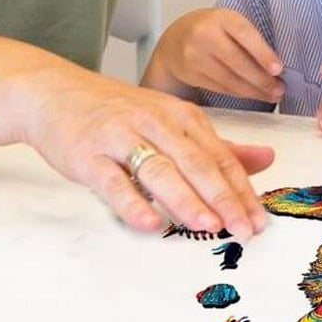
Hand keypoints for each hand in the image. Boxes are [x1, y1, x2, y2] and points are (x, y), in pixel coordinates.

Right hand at [21, 64, 274, 235]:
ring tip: (209, 225)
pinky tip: (150, 223)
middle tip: (244, 228)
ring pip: (160, 170)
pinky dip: (133, 203)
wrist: (55, 93)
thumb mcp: (172, 120)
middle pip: (196, 163)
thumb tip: (266, 160)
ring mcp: (121, 137)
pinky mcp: (89, 155)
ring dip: (186, 199)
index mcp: (180, 116)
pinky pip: (114, 182)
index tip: (259, 218)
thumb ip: (217, 146)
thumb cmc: (118, 112)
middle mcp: (155, 122)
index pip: (219, 156)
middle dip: (224, 197)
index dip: (242, 188)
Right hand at [141, 8, 282, 103]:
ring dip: (253, 90)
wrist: (176, 38)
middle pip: (237, 61)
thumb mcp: (228, 23)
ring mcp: (195, 55)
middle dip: (261, 79)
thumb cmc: (211, 29)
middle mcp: (205, 34)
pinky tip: (252, 94)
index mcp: (221, 17)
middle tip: (279, 88)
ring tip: (271, 94)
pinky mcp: (191, 74)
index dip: (263, 53)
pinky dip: (239, 93)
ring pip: (229, 79)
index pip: (245, 34)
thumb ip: (248, 38)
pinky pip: (220, 87)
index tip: (278, 68)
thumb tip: (275, 65)